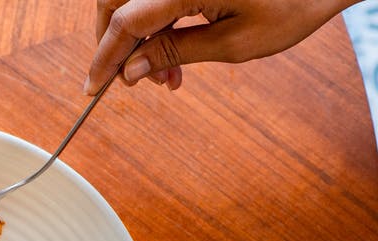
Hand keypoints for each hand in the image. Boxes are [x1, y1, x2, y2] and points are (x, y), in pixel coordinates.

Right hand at [85, 0, 355, 94]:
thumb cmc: (291, 6)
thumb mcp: (234, 43)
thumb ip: (175, 53)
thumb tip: (130, 71)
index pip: (124, 21)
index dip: (104, 57)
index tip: (93, 88)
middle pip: (114, 2)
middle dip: (114, 44)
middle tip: (135, 81)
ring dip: (135, 36)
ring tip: (163, 74)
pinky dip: (152, 22)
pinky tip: (170, 50)